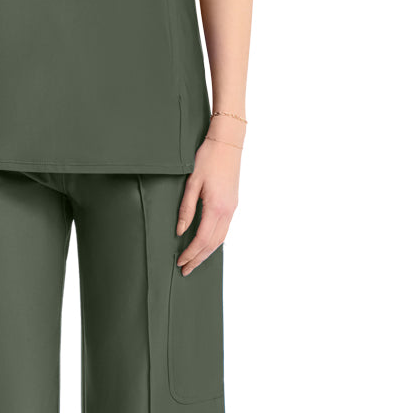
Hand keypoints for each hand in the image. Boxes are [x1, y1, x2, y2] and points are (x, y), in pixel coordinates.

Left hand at [175, 134, 240, 273]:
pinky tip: (207, 244)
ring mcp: (232, 208)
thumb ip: (186, 209)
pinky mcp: (233, 203)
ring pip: (221, 238)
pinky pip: (225, 229)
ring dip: (208, 252)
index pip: (202, 239)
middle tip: (186, 270)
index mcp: (216, 207)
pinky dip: (215, 241)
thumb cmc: (208, 158)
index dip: (190, 253)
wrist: (228, 142)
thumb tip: (180, 230)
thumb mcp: (192, 183)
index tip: (180, 262)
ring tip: (195, 261)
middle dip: (199, 259)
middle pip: (213, 244)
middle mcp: (227, 211)